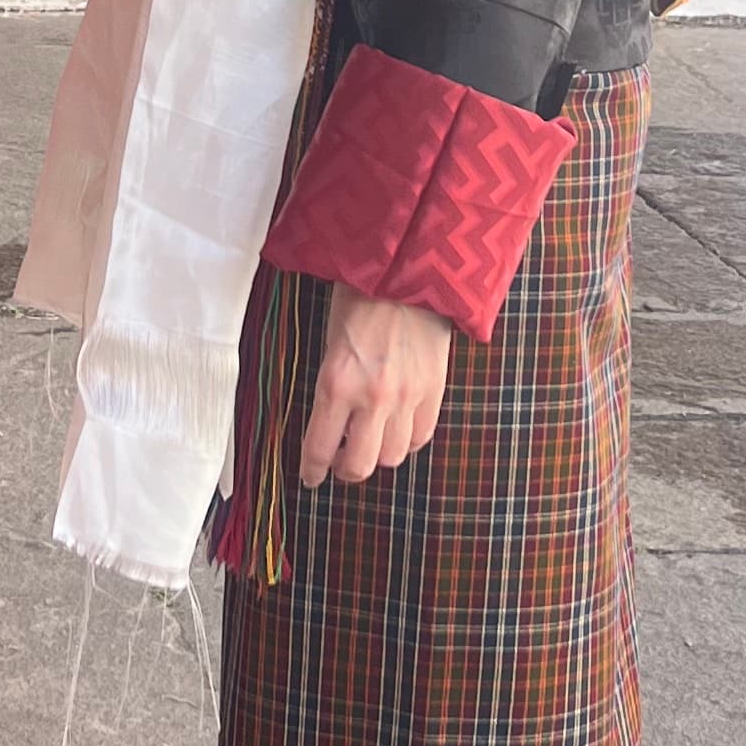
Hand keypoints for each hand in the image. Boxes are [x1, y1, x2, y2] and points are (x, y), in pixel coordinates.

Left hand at [299, 284, 454, 490]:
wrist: (410, 268)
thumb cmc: (361, 295)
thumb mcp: (330, 340)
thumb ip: (331, 386)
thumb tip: (330, 422)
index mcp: (335, 383)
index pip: (319, 448)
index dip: (312, 470)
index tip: (310, 477)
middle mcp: (372, 399)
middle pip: (358, 465)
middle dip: (344, 471)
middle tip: (339, 463)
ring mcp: (408, 398)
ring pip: (393, 457)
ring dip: (378, 455)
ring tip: (370, 443)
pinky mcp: (435, 391)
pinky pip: (422, 436)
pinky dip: (408, 440)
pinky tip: (398, 429)